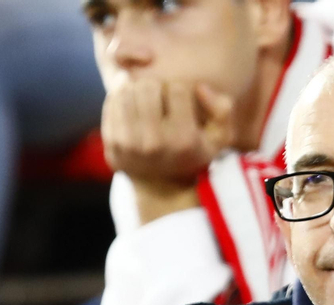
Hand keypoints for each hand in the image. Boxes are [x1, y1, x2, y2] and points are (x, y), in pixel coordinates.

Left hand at [101, 80, 234, 222]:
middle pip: (148, 86)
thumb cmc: (192, 155)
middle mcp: (155, 143)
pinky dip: (121, 99)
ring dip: (137, 91)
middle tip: (160, 99)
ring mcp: (129, 145)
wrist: (162, 190)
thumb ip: (223, 109)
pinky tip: (132, 109)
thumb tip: (200, 88)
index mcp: (184, 140)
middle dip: (156, 87)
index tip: (180, 103)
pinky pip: (112, 103)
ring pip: (127, 90)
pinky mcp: (111, 144)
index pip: (177, 88)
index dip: (180, 90)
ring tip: (146, 103)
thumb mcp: (219, 138)